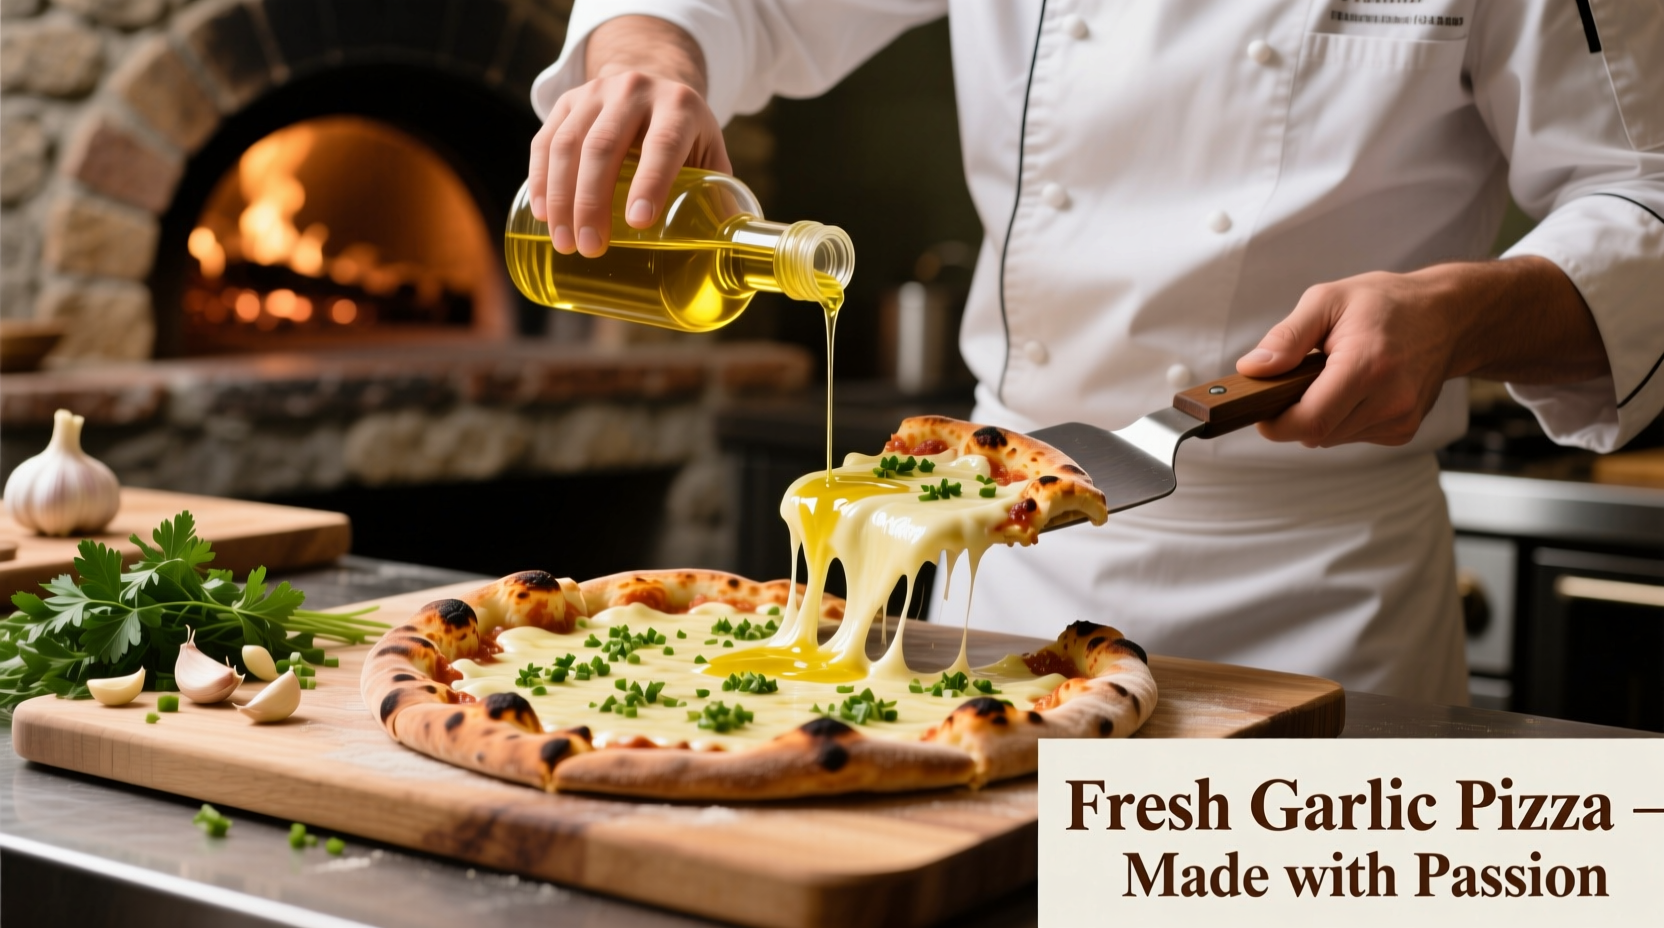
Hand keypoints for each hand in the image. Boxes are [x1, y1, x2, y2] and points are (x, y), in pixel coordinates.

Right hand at [528, 15, 730, 257]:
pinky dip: (540, 179)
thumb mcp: (709, 153)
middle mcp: (635, 91)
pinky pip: (545, 141)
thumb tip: (722, 249)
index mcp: (679, 106)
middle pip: (605, 146)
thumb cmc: (686, 136)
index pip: (662, 144)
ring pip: (568, 145)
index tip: (637, 224)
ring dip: (561, 198)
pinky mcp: (567, 101)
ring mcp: (596, 92)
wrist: (653, 82)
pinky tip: (542, 213)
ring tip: (565, 242)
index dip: (650, 183)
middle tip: (590, 247)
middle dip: (592, 201)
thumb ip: (716, 193)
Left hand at [1236, 258, 1608, 447]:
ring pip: (1331, 438)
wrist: (1447, 316)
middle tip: (1299, 378)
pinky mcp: (1404, 430)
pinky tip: (1355, 389)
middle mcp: (1390, 400)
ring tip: (1333, 376)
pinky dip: (1342, 418)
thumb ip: (1286, 338)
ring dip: (1320, 415)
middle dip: (1295, 413)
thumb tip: (1252, 369)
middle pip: (1317, 433)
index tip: (1261, 410)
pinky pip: (1352, 436)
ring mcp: (1401, 419)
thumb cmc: (1385, 304)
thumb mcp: (1327, 300)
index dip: (1276, 424)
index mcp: (1367, 366)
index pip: (1310, 422)